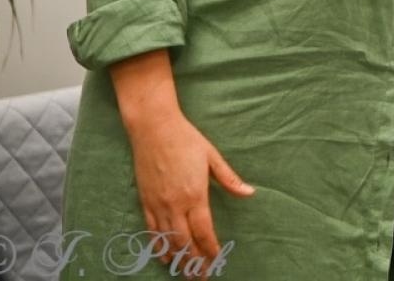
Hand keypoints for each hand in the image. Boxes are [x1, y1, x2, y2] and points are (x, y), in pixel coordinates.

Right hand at [127, 109, 254, 275]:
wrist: (153, 128)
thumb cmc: (187, 139)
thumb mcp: (212, 156)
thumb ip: (229, 179)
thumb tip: (249, 193)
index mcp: (194, 193)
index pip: (204, 230)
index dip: (210, 249)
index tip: (217, 260)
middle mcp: (174, 203)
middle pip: (184, 241)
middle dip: (194, 262)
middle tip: (201, 277)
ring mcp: (157, 204)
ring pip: (166, 240)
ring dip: (176, 258)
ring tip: (185, 272)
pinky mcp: (144, 201)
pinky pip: (150, 230)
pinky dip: (157, 246)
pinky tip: (163, 256)